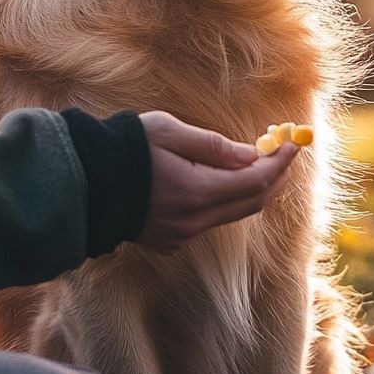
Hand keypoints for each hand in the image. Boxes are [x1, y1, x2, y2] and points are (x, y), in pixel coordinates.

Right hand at [134, 111, 298, 252]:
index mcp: (196, 193)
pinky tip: (225, 180)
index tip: (294, 142)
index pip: (256, 181)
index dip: (281, 162)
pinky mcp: (169, 242)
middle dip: (275, 177)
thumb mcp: (169, 132)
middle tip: (285, 152)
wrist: (79, 183)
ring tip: (259, 161)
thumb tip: (252, 156)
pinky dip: (227, 201)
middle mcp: (192, 221)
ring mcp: (180, 235)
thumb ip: (215, 147)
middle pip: (252, 203)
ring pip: (233, 214)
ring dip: (251, 189)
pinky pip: (210, 222)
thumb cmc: (123, 147)